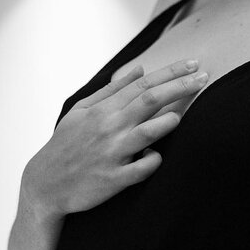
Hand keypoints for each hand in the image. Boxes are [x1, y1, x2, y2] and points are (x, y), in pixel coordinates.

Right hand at [20, 60, 207, 219]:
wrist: (44, 184)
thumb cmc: (65, 145)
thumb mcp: (81, 111)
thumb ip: (112, 90)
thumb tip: (139, 69)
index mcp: (103, 109)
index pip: (143, 84)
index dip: (172, 73)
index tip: (195, 65)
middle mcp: (109, 128)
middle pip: (151, 100)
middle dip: (181, 86)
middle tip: (205, 78)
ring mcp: (112, 153)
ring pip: (150, 131)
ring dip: (170, 121)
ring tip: (179, 117)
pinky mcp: (114, 179)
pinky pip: (144, 168)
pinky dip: (154, 159)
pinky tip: (155, 155)